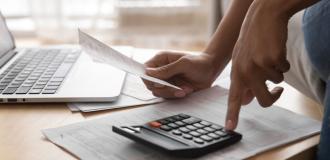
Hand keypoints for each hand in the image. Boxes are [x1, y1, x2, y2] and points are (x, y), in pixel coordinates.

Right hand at [143, 51, 219, 97]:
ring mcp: (166, 81)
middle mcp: (161, 71)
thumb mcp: (184, 64)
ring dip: (172, 93)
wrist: (211, 70)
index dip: (147, 78)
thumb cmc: (198, 63)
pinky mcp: (171, 89)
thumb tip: (149, 73)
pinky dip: (177, 95)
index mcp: (160, 60)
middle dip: (164, 88)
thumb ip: (167, 69)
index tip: (156, 83)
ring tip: (186, 89)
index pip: (145, 70)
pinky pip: (168, 97)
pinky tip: (187, 90)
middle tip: (176, 88)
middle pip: (151, 84)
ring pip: (158, 92)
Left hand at [225, 1, 290, 129]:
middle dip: (274, 97)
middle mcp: (245, 72)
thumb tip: (247, 101)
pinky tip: (275, 49)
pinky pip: (285, 70)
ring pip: (277, 83)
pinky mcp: (273, 59)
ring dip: (277, 72)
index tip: (229, 128)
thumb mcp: (242, 60)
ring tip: (269, 55)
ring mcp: (259, 66)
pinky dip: (283, 62)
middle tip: (278, 90)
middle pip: (263, 100)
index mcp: (236, 73)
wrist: (262, 16)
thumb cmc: (253, 40)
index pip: (233, 98)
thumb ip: (244, 80)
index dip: (232, 114)